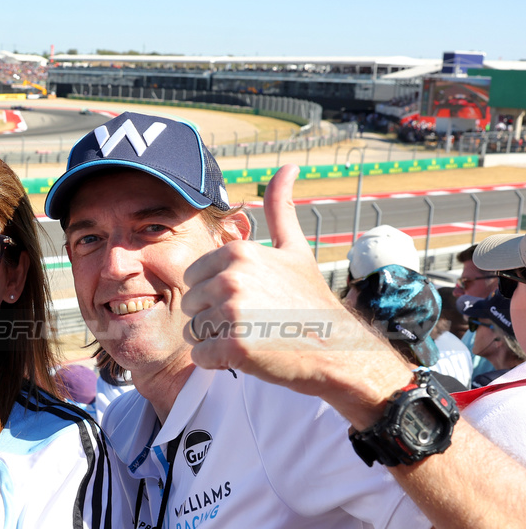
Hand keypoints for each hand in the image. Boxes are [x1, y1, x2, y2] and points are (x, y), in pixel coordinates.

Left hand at [181, 165, 402, 399]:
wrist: (337, 349)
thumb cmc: (310, 301)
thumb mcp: (295, 250)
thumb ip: (281, 210)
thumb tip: (287, 167)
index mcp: (239, 252)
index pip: (193, 277)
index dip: (215, 293)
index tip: (250, 299)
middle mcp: (232, 278)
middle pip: (191, 304)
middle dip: (213, 317)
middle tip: (253, 321)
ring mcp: (233, 313)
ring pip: (193, 331)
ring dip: (216, 340)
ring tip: (252, 337)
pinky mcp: (234, 346)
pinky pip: (201, 356)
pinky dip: (218, 361)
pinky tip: (248, 355)